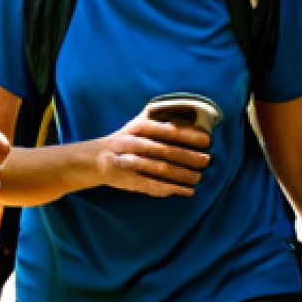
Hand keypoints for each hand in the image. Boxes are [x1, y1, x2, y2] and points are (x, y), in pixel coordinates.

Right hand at [94, 108, 211, 196]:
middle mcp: (132, 143)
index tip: (206, 139)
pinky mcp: (129, 180)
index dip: (186, 134)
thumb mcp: (137, 124)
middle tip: (206, 160)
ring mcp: (129, 162)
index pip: (164, 129)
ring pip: (159, 169)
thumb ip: (159, 117)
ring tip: (198, 177)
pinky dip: (171, 189)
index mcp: (138, 128)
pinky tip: (187, 191)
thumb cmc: (124, 139)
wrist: (95, 159)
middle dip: (188, 156)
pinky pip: (153, 185)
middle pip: (164, 150)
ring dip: (182, 174)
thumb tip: (188, 110)